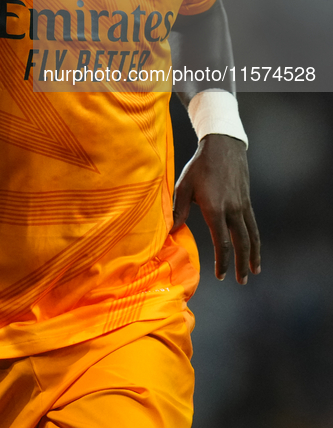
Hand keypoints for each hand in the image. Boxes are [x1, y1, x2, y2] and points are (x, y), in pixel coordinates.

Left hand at [171, 134, 260, 283]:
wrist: (223, 146)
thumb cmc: (199, 166)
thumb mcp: (184, 186)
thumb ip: (179, 210)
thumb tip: (171, 231)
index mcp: (215, 208)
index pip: (222, 242)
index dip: (222, 261)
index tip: (220, 275)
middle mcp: (232, 209)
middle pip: (240, 243)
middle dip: (240, 264)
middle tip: (241, 281)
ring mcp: (242, 205)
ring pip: (251, 236)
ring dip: (253, 256)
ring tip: (254, 272)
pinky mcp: (247, 201)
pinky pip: (253, 225)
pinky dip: (256, 240)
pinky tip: (255, 249)